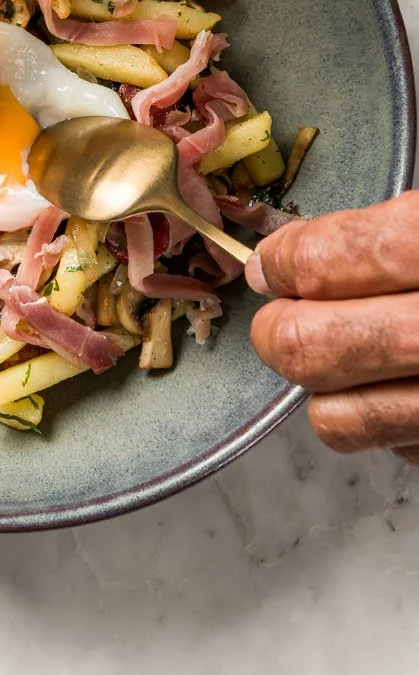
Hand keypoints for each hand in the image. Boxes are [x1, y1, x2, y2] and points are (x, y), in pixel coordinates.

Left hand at [247, 192, 418, 463]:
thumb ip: (392, 227)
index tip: (273, 260)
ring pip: (334, 419)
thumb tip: (292, 250)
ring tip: (343, 351)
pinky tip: (401, 382)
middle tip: (284, 311)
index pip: (322, 261)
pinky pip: (392, 448)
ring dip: (325, 385)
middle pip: (306, 346)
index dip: (282, 259)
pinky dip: (383, 419)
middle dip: (278, 328)